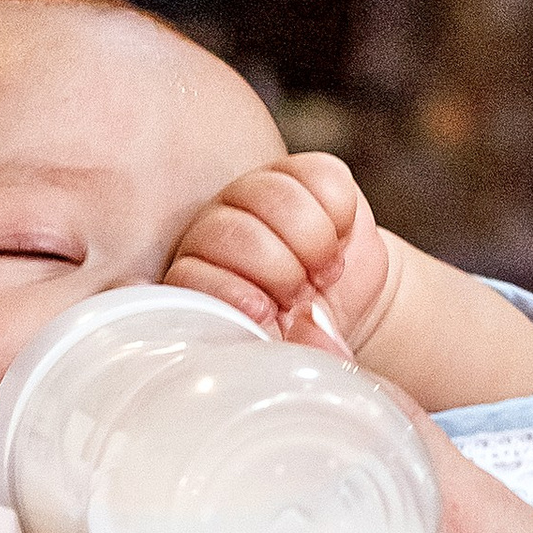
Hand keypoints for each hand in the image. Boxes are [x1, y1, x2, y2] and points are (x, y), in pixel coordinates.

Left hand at [164, 153, 397, 356]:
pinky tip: (338, 237)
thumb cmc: (305, 336)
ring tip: (323, 271)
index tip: (264, 312)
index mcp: (197, 285)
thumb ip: (291, 351)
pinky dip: (340, 213)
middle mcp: (214, 235)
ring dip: (313, 241)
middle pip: (232, 231)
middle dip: (281, 271)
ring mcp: (253, 197)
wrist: (343, 303)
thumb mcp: (291, 357)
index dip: (229, 292)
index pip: (189, 276)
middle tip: (301, 295)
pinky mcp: (301, 175)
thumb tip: (304, 329)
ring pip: (274, 195)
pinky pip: (321, 176)